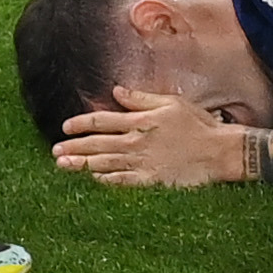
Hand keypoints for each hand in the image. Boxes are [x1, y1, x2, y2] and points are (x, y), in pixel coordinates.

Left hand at [54, 87, 252, 188]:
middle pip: (97, 144)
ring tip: (63, 165)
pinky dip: (105, 179)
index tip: (65, 127)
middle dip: (73, 147)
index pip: (102, 121)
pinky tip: (93, 178)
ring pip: (103, 164)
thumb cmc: (198, 124)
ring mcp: (142, 163)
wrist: (218, 151)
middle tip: (54, 150)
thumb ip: (141, 99)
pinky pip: (121, 181)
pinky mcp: (150, 181)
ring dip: (81, 164)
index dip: (81, 124)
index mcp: (140, 121)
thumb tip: (118, 92)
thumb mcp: (171, 103)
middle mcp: (136, 142)